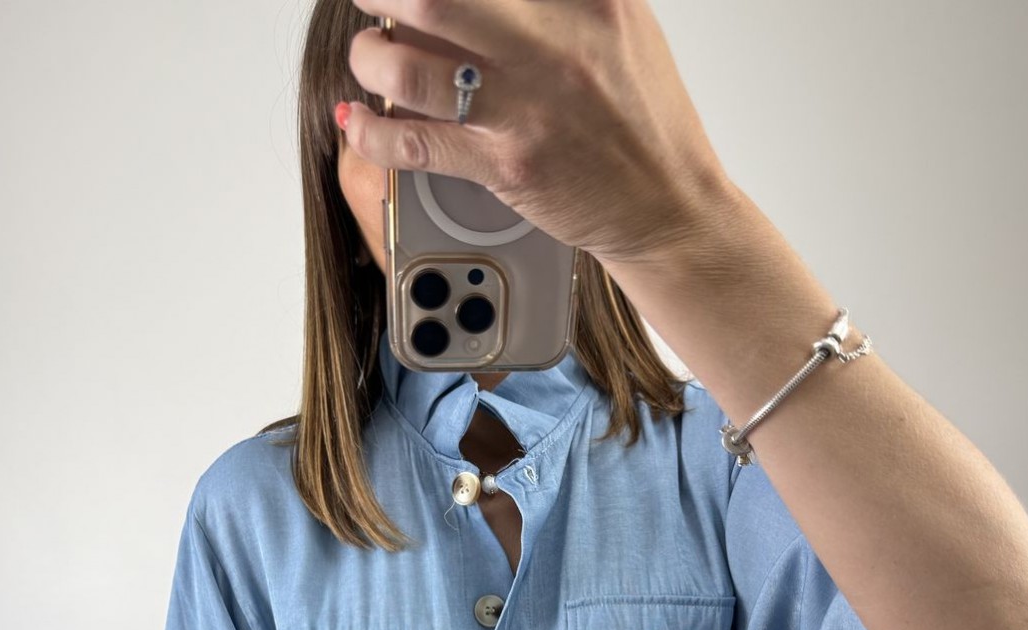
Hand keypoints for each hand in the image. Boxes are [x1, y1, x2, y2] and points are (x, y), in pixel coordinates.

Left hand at [341, 0, 730, 270]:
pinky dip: (372, 132)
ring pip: (411, 66)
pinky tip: (358, 121)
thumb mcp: (619, 25)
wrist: (669, 206)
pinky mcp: (509, 165)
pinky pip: (417, 144)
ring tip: (370, 57)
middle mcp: (556, 44)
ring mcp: (529, 107)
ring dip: (371, 57)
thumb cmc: (642, 121)